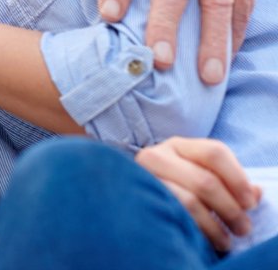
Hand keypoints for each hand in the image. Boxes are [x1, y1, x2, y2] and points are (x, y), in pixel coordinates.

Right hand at [134, 136, 261, 252]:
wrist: (130, 194)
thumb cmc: (174, 185)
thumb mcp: (199, 174)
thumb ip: (229, 181)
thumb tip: (255, 193)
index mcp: (178, 146)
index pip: (214, 153)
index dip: (238, 178)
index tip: (250, 203)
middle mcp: (157, 156)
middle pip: (204, 181)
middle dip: (230, 209)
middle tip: (243, 228)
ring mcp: (144, 177)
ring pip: (188, 201)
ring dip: (214, 226)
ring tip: (226, 241)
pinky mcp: (137, 198)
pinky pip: (172, 216)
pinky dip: (194, 230)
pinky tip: (202, 238)